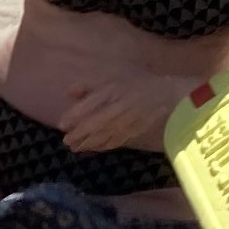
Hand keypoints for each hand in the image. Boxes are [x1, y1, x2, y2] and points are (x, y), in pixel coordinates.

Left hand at [58, 77, 176, 157]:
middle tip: (67, 142)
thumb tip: (68, 92)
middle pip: (95, 123)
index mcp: (112, 91)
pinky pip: (115, 141)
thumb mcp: (111, 79)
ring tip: (75, 148)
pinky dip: (102, 146)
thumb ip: (88, 85)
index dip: (75, 116)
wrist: (166, 96)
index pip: (90, 104)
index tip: (62, 125)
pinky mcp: (134, 131)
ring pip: (104, 134)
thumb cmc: (135, 86)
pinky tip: (93, 149)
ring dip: (88, 143)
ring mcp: (127, 120)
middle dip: (79, 134)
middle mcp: (119, 106)